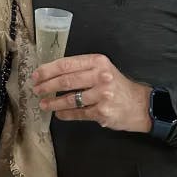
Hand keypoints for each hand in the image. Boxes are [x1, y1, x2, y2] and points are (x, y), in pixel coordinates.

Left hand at [32, 53, 151, 132]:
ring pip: (70, 99)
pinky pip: (78, 113)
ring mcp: (102, 95)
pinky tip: (58, 114)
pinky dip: (65, 114)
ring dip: (53, 103)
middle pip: (66, 81)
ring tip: (43, 104)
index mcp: (97, 62)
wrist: (140, 105)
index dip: (48, 70)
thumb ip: (82, 69)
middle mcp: (101, 76)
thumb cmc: (117, 85)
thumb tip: (52, 73)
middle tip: (36, 90)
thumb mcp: (102, 69)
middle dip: (47, 86)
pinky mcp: (102, 112)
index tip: (36, 75)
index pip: (66, 64)